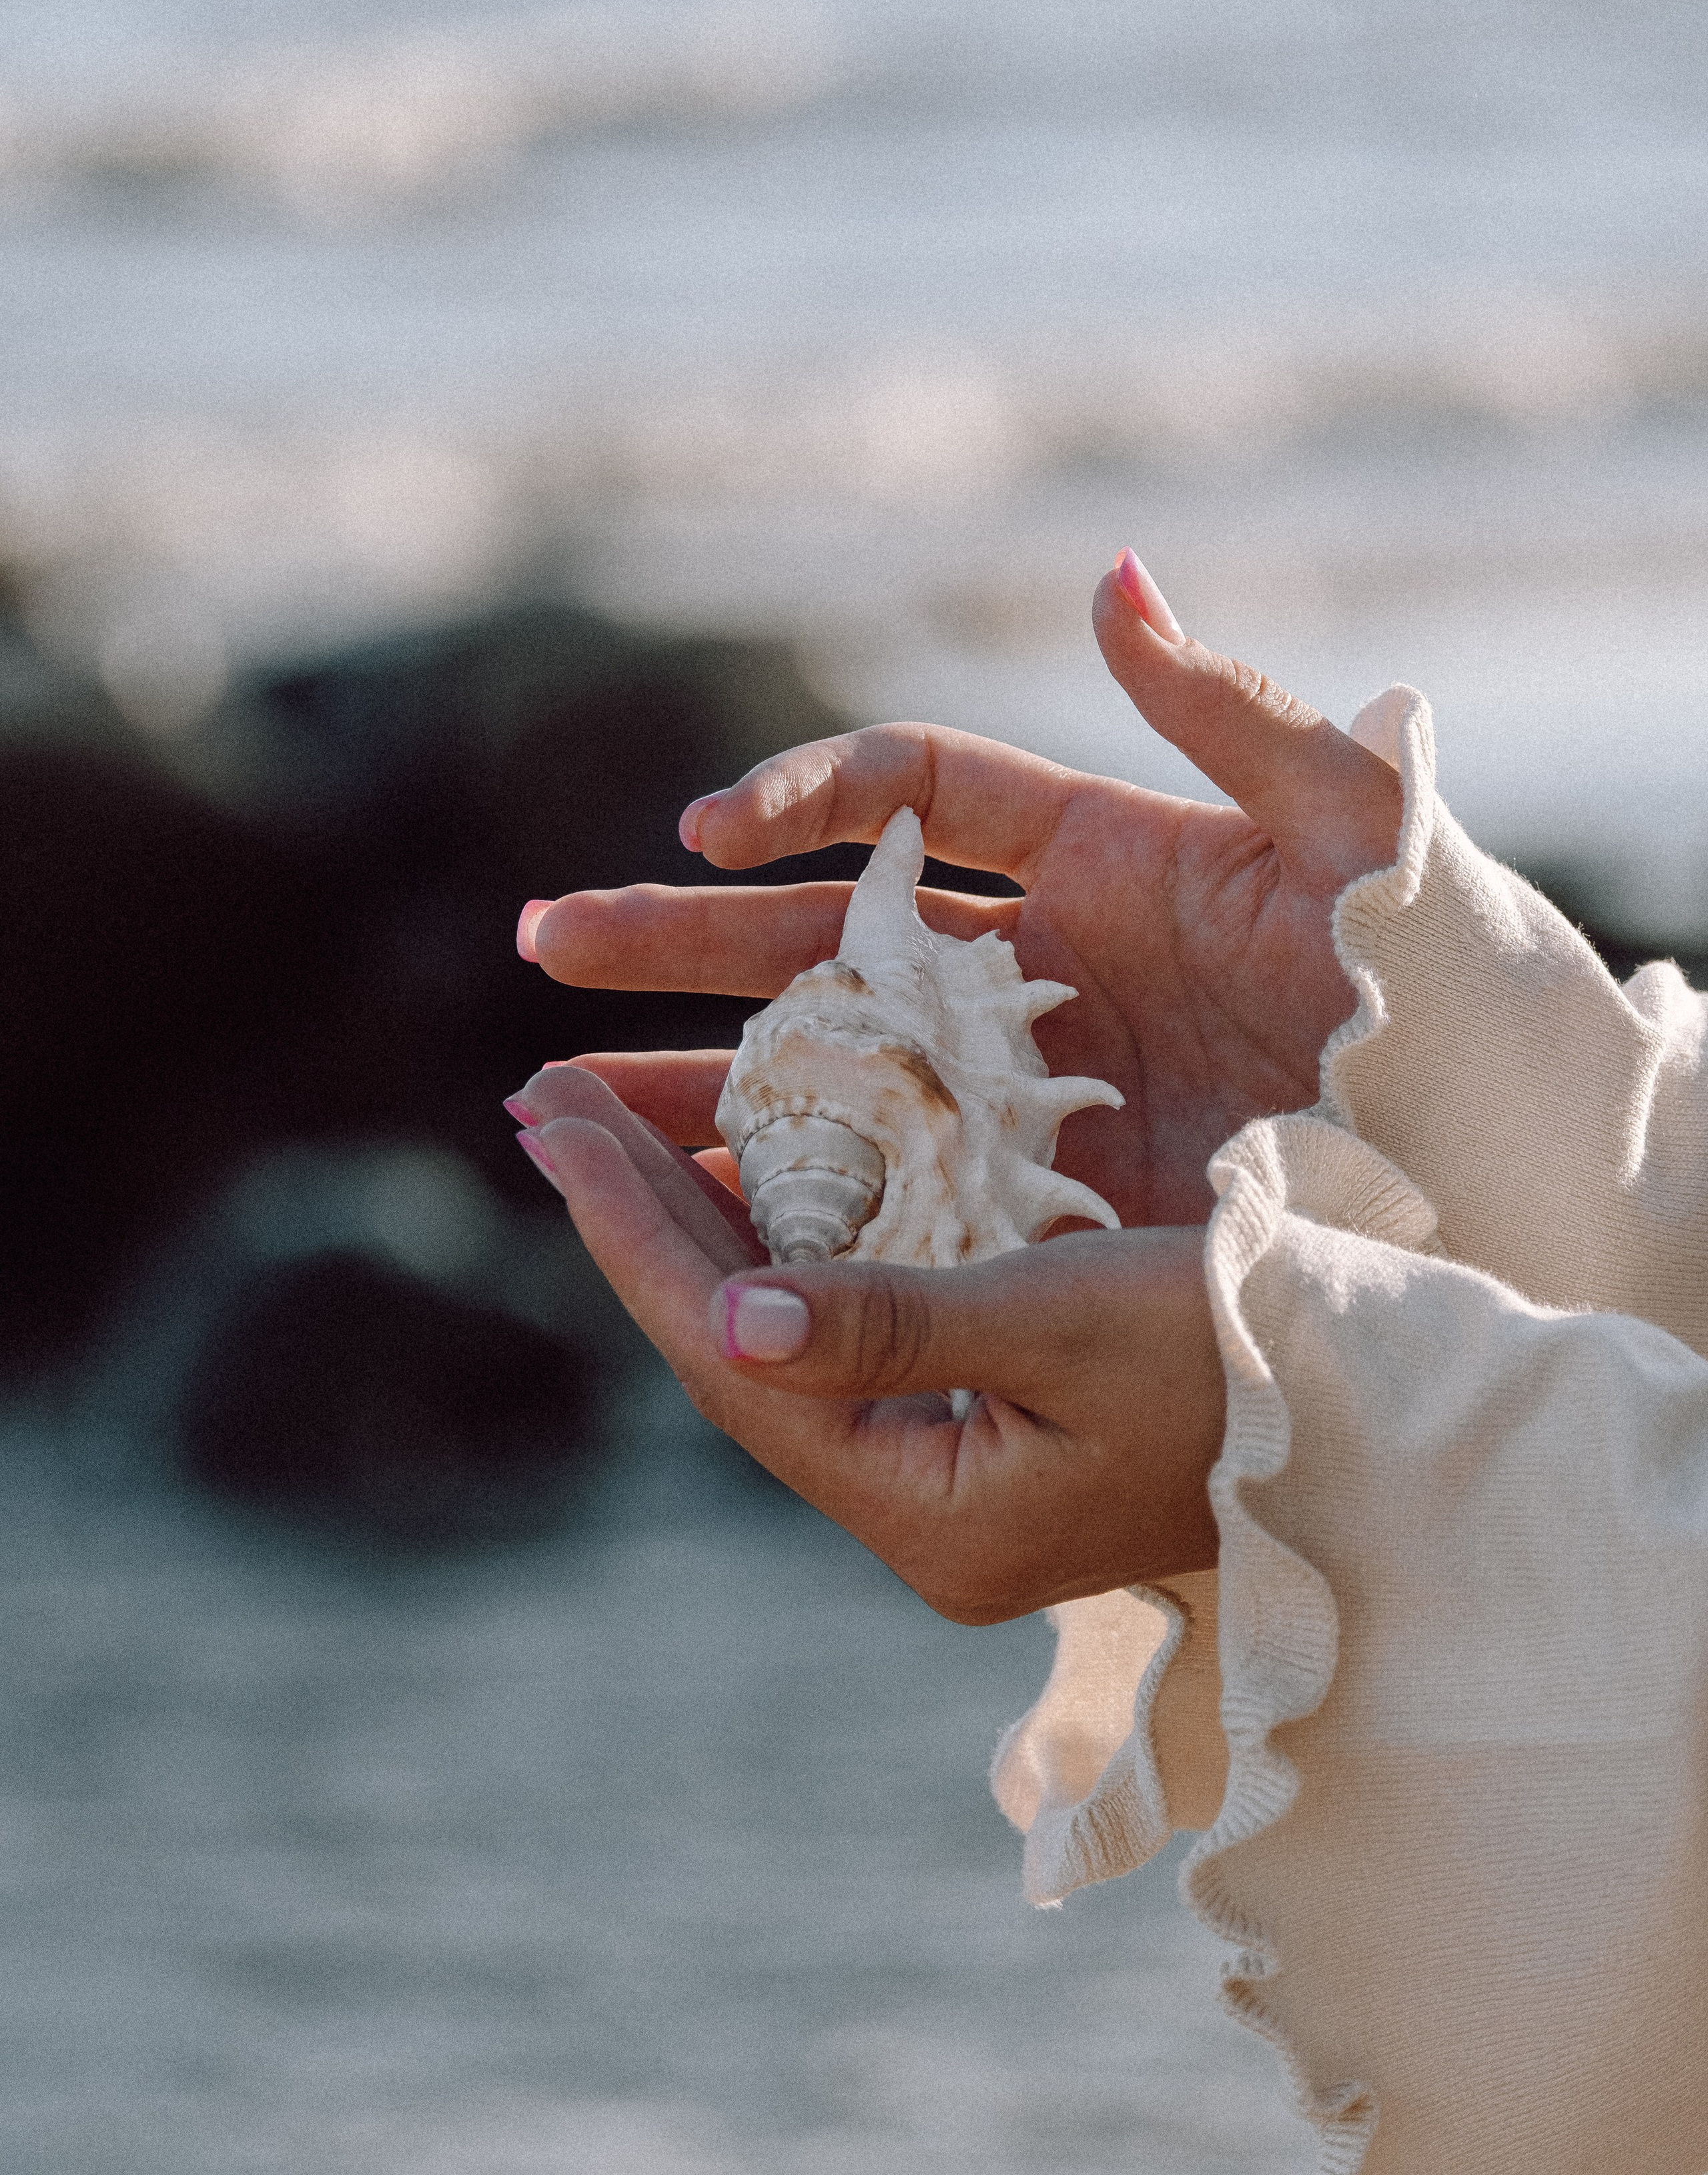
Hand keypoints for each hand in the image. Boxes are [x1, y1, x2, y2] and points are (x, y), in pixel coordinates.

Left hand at [510, 1063, 1221, 1621]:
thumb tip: (733, 1320)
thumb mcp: (1074, 1320)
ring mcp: (955, 1475)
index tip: (549, 1114)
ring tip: (605, 1124)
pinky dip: (787, 1238)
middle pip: (735, 1353)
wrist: (1388, 1416)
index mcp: (929, 1511)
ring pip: (782, 1335)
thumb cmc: (1253, 1352)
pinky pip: (845, 1326)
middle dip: (638, 1219)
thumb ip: (900, 1323)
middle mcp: (922, 1512)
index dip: (634, 1230)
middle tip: (542, 1098)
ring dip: (698, 1224)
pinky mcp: (989, 1427)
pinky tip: (744, 1167)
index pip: (733, 1360)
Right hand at [517, 559, 1402, 1224]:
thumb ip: (1226, 710)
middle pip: (827, 940)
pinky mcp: (1045, 1201)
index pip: (912, 797)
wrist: (1501, 1164)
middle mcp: (1043, 972)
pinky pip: (894, 1192)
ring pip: (833, 1075)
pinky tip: (685, 1217)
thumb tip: (1111, 575)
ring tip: (558, 1105)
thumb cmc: (1441, 981)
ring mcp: (1034, 1093)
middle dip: (681, 942)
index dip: (802, 801)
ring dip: (700, 1080)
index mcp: (1099, 859)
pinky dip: (794, 1199)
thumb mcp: (1350, 831)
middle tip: (544, 947)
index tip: (710, 839)